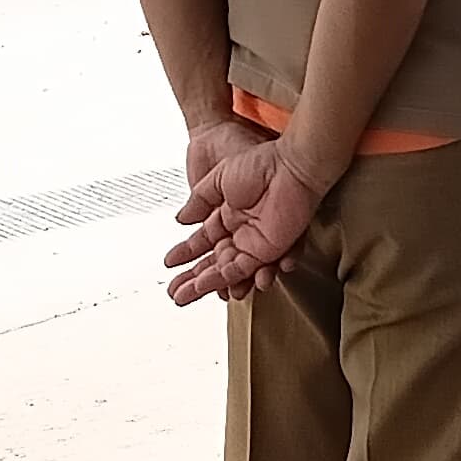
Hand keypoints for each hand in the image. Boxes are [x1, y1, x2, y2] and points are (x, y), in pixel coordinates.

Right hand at [163, 128, 290, 303]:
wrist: (290, 166)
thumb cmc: (261, 165)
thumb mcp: (218, 179)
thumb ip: (199, 201)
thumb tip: (181, 219)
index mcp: (228, 214)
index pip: (203, 241)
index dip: (186, 253)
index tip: (170, 263)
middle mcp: (241, 232)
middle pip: (212, 262)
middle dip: (191, 278)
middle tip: (174, 292)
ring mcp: (255, 243)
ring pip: (225, 271)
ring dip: (205, 284)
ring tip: (185, 296)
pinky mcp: (268, 250)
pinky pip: (245, 269)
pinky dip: (227, 278)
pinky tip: (210, 285)